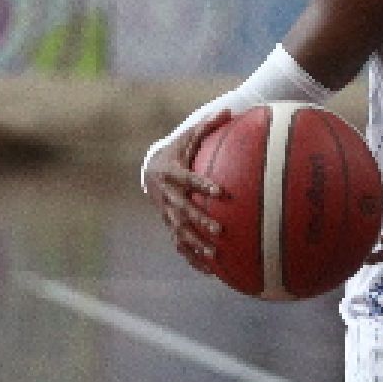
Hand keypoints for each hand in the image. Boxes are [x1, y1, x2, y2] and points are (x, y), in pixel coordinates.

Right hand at [143, 111, 230, 272]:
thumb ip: (208, 126)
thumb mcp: (189, 137)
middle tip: (220, 230)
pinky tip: (212, 271)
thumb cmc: (178, 151)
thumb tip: (230, 109)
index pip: (188, 180)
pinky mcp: (169, 225)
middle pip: (183, 211)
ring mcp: (166, 213)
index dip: (202, 185)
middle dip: (200, 221)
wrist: (151, 169)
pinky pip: (180, 245)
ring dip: (196, 244)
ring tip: (215, 255)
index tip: (220, 191)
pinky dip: (193, 258)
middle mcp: (166, 196)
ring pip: (180, 232)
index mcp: (171, 173)